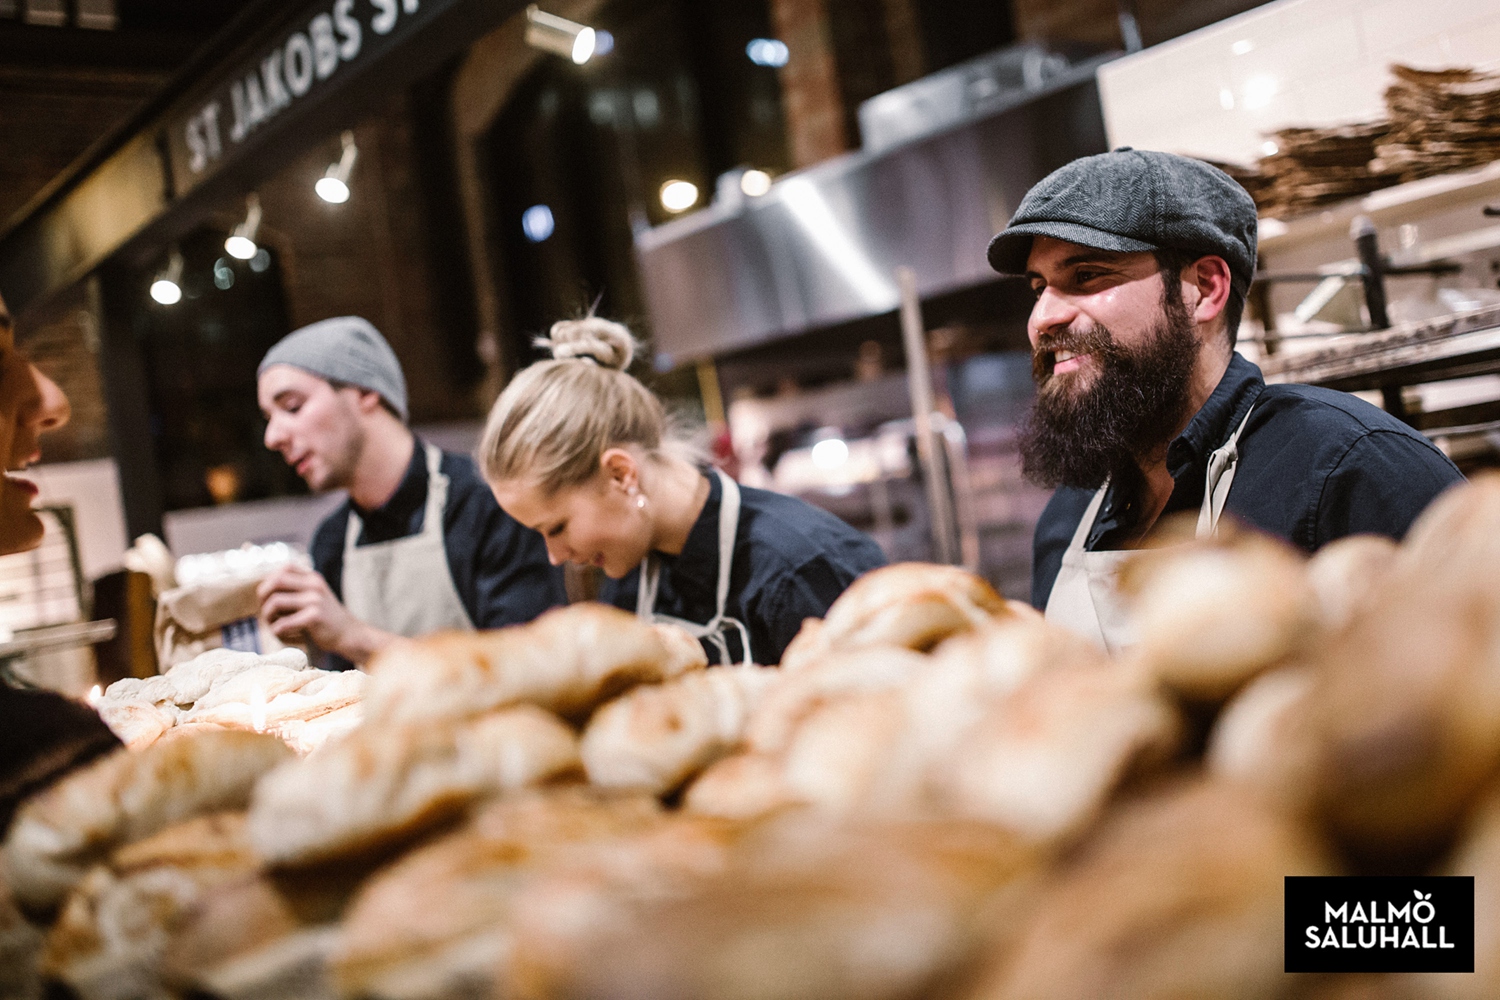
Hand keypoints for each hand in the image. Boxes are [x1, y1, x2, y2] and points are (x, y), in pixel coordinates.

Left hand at [256, 565, 395, 665]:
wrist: (349, 635)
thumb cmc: (326, 619)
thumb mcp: (314, 597)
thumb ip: (295, 590)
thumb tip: (263, 591)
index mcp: (313, 578)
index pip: (283, 569)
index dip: (270, 583)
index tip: (270, 599)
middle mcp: (314, 585)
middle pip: (275, 581)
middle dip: (263, 598)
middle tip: (268, 613)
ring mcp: (315, 600)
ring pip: (275, 603)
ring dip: (268, 617)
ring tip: (275, 626)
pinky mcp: (314, 617)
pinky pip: (282, 624)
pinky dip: (277, 632)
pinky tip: (285, 636)